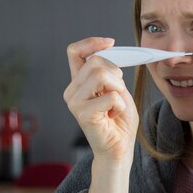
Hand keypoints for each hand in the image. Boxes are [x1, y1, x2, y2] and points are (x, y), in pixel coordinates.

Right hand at [63, 37, 138, 162]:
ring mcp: (75, 102)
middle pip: (96, 61)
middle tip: (118, 92)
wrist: (119, 149)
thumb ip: (110, 72)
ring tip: (115, 104)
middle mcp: (72, 90)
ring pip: (102, 74)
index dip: (91, 43)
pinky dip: (120, 105)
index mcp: (78, 82)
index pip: (75, 52)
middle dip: (116, 73)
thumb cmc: (119, 121)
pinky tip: (114, 116)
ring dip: (118, 89)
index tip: (109, 43)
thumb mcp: (118, 89)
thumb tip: (108, 51)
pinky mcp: (83, 114)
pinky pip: (110, 96)